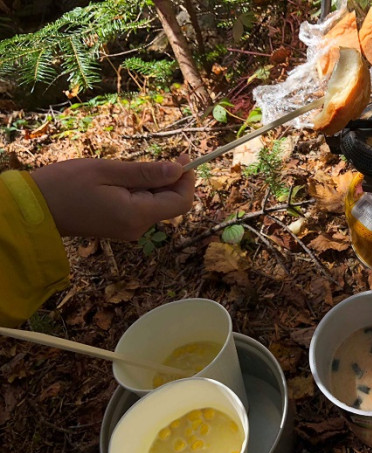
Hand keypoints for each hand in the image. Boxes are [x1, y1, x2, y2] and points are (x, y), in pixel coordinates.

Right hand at [31, 155, 195, 239]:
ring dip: (155, 184)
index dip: (187, 181)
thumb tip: (179, 170)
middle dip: (172, 180)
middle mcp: (138, 227)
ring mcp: (130, 229)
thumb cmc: (66, 185)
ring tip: (130, 170)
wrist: (36, 209)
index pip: (181, 202)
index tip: (182, 158)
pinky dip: (143, 192)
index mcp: (137, 215)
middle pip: (172, 203)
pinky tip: (124, 180)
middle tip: (160, 156)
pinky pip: (143, 208)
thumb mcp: (108, 171)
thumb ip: (146, 173)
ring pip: (158, 204)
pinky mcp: (122, 226)